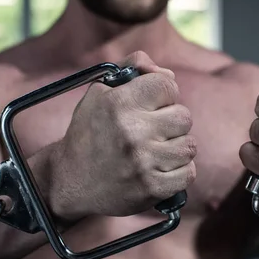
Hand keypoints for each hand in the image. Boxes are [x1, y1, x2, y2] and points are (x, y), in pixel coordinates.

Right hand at [49, 51, 196, 220]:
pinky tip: (161, 169)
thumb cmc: (88, 134)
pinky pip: (188, 173)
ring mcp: (143, 162)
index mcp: (119, 103)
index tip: (153, 106)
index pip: (168, 85)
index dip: (163, 94)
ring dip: (176, 148)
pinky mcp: (152, 188)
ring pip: (189, 145)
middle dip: (171, 122)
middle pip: (184, 116)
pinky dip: (179, 172)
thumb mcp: (99, 94)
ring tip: (156, 151)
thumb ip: (132, 71)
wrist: (69, 182)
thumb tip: (166, 72)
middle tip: (153, 131)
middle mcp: (133, 131)